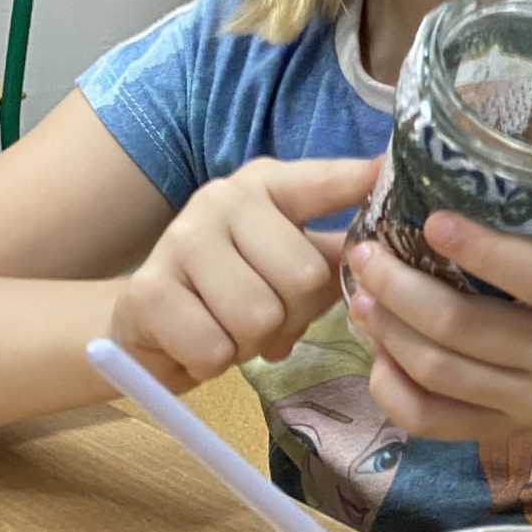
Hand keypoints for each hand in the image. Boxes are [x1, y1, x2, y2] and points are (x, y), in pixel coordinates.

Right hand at [110, 155, 376, 388]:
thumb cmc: (236, 291)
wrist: (149, 326)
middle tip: (266, 318)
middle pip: (303, 277)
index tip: (381, 170)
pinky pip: (214, 347)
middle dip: (293, 316)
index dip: (352, 181)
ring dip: (252, 343)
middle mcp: (223, 199)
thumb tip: (382, 260)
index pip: (319, 182)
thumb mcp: (289, 265)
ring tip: (231, 329)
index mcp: (269, 187)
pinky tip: (200, 342)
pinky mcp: (149, 288)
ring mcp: (181, 238)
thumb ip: (334, 258)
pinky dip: (214, 361)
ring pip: (259, 317)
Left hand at [345, 186, 531, 447]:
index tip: (433, 220)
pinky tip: (376, 355)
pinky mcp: (508, 432)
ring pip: (441, 374)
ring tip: (359, 294)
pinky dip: (393, 390)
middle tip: (365, 253)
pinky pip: (434, 421)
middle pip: (468, 330)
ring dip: (388, 332)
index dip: (484, 251)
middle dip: (402, 290)